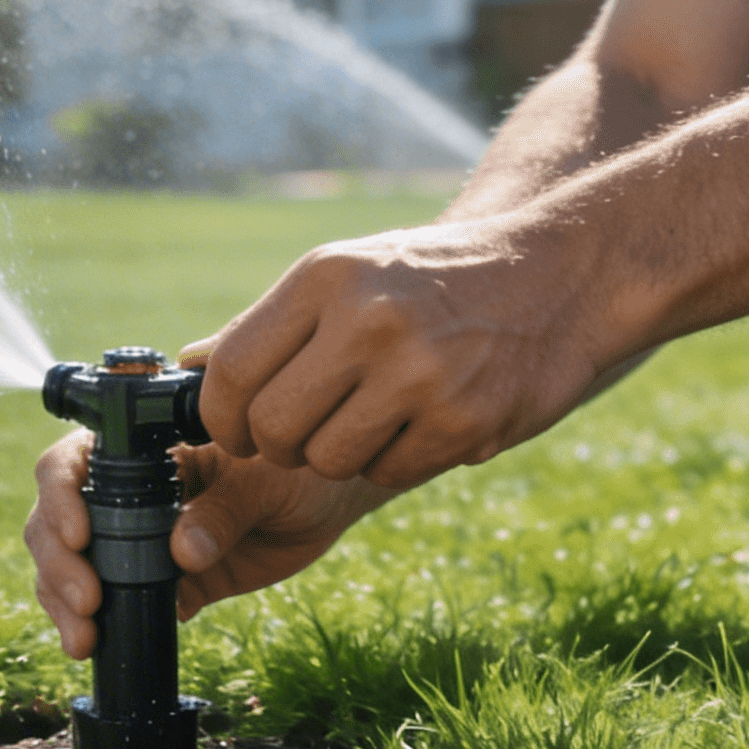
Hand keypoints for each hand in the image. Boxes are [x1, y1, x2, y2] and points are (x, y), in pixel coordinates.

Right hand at [25, 429, 389, 659]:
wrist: (328, 502)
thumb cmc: (294, 465)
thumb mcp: (264, 478)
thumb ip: (224, 509)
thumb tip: (182, 554)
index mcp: (140, 448)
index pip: (72, 459)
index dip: (61, 493)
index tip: (80, 535)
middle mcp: (124, 491)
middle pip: (54, 519)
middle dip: (58, 562)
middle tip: (87, 599)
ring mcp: (135, 539)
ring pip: (70, 565)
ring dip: (62, 600)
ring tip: (83, 637)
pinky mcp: (160, 582)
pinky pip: (114, 603)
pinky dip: (94, 626)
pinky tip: (96, 644)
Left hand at [193, 216, 613, 492]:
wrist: (562, 275)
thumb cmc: (434, 281)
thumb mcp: (349, 275)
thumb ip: (271, 326)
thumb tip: (186, 368)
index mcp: (327, 278)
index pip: (231, 371)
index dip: (220, 416)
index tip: (235, 428)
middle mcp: (368, 321)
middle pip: (271, 430)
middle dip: (274, 447)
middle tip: (304, 432)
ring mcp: (419, 374)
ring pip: (324, 461)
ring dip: (339, 454)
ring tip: (375, 415)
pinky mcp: (463, 422)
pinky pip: (386, 473)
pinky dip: (395, 459)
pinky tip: (423, 420)